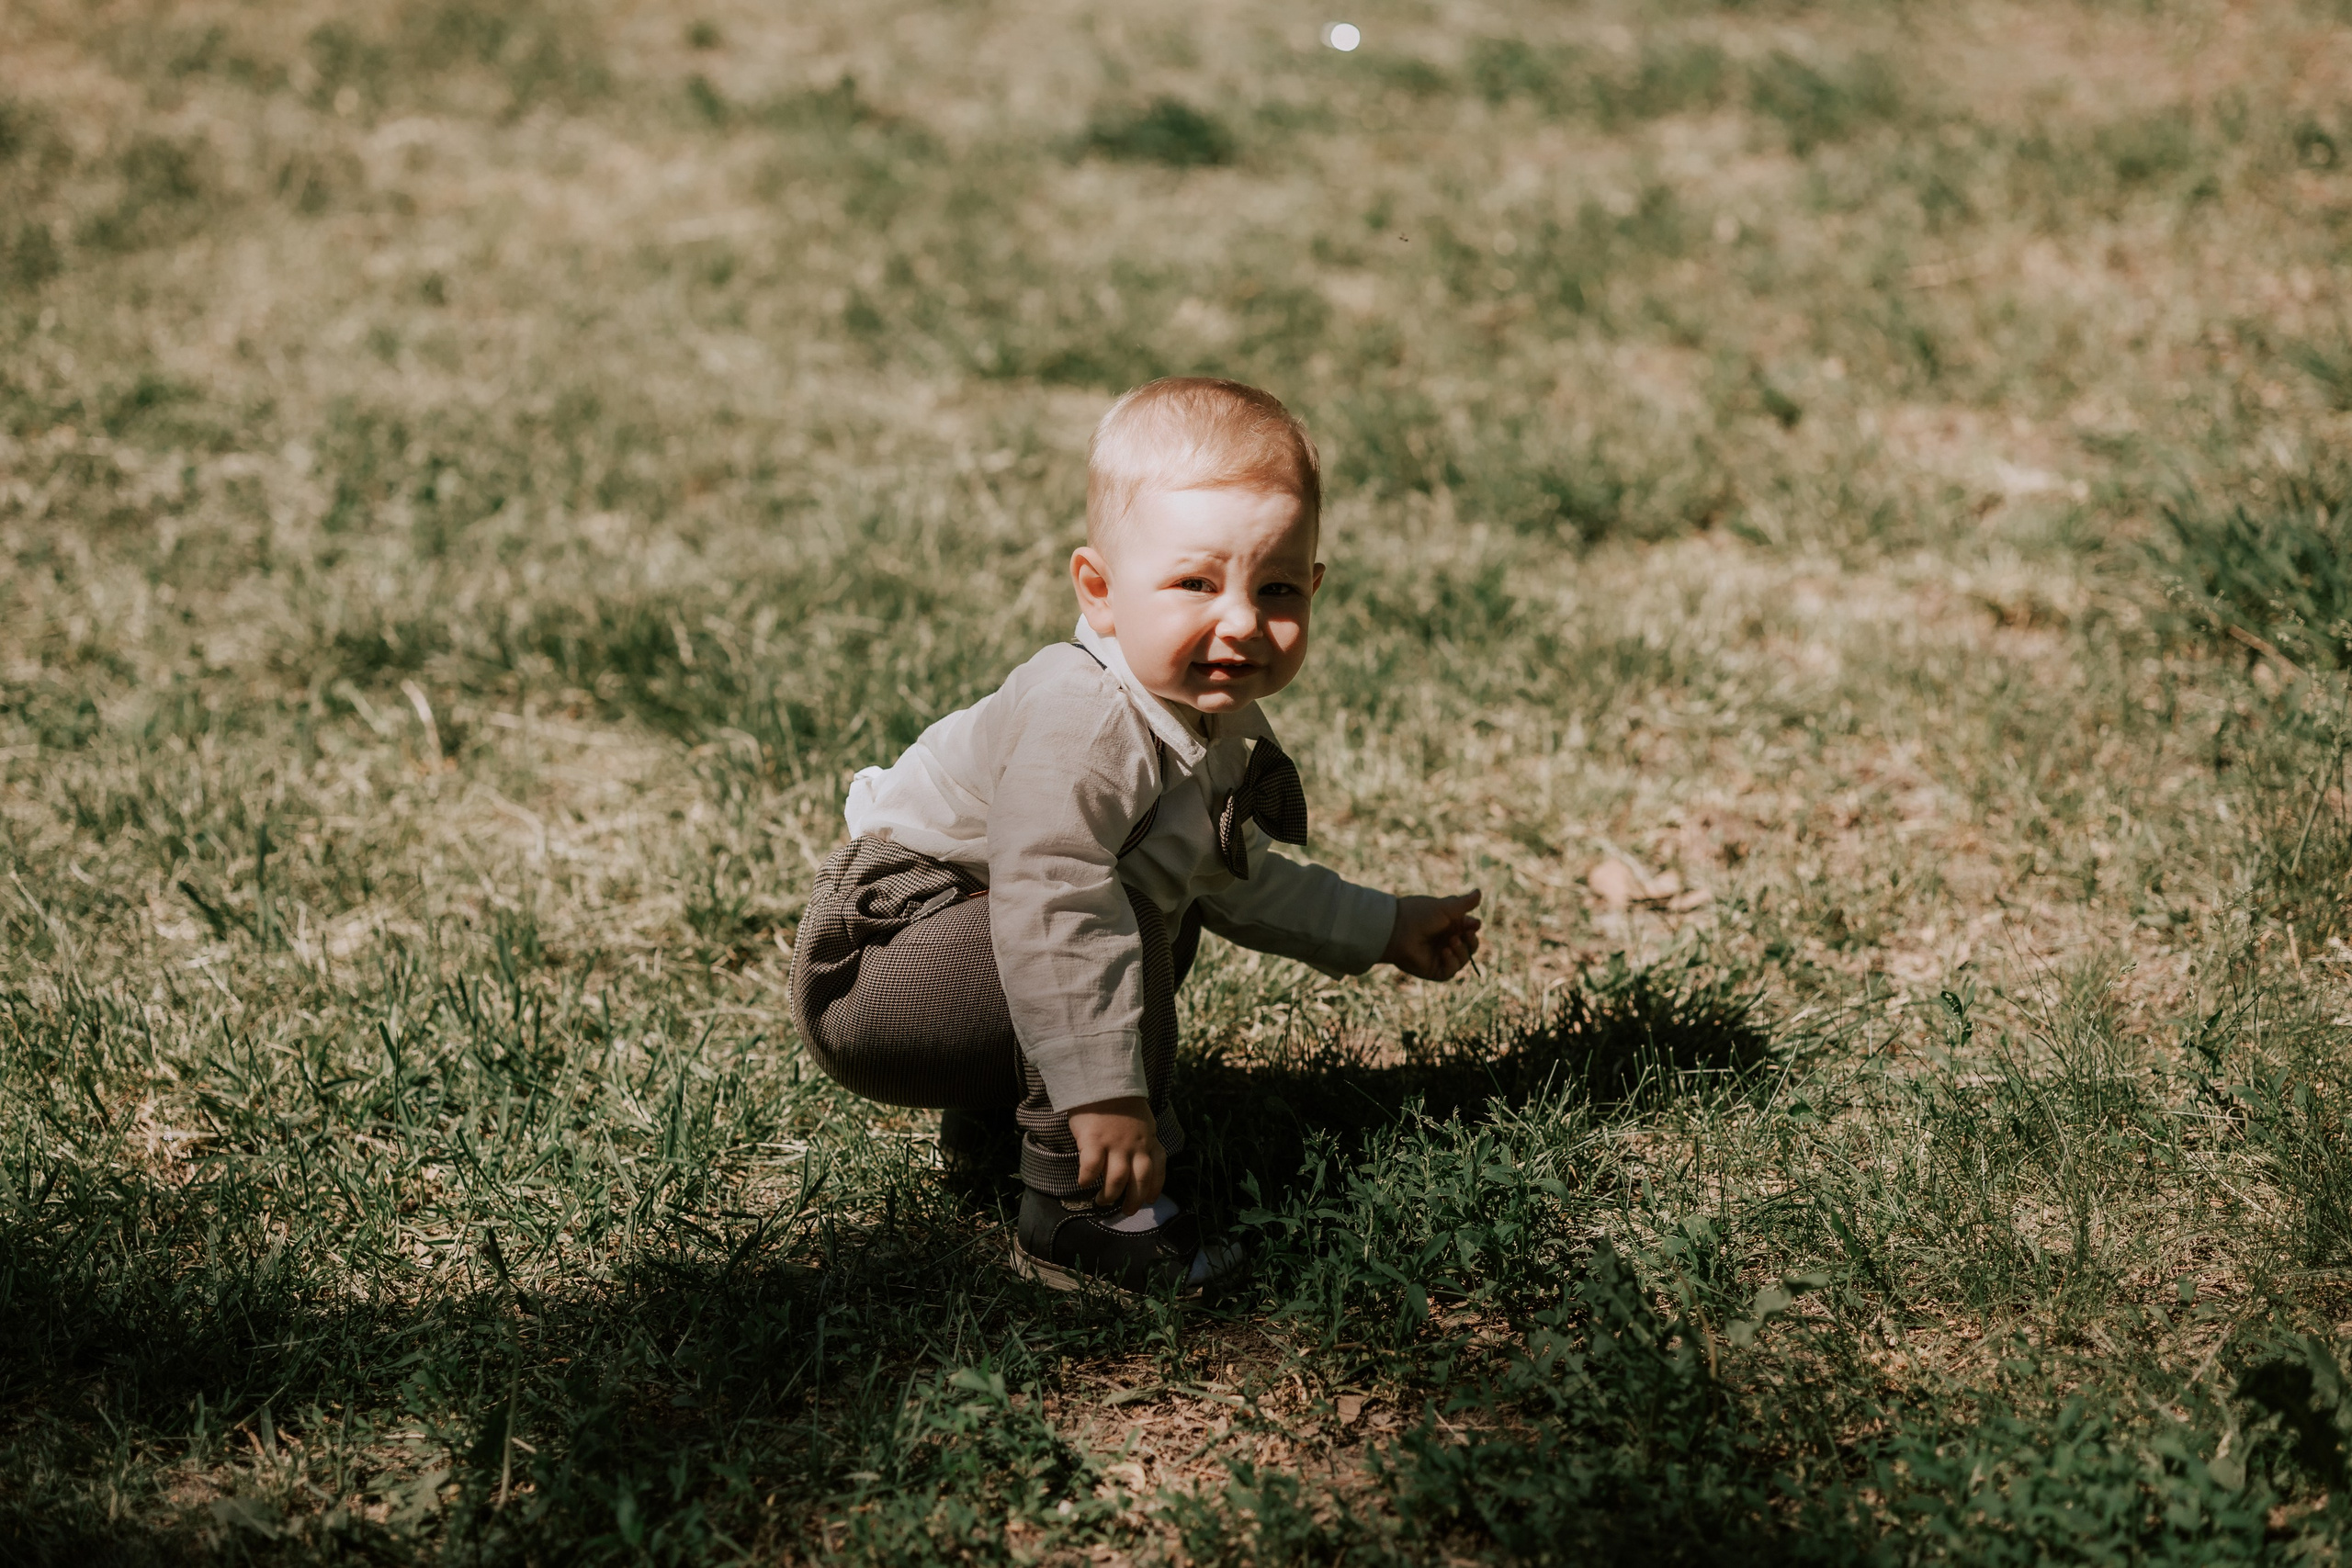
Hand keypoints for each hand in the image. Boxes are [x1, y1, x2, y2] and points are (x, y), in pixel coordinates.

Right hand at [1067, 1096, 1165, 1214]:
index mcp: (1148, 1138)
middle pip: (1139, 1181)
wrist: (1102, 1079)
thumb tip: (1139, 1159)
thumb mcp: (1142, 1119)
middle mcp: (1134, 1145)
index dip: (1155, 1187)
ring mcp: (1114, 1144)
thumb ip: (1143, 1138)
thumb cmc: (1119, 1100)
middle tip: (1126, 1210)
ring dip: (1109, 1196)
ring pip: (1117, 1180)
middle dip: (1134, 1201)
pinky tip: (1083, 1183)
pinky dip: (1087, 1180)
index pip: (1159, 1168)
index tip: (1150, 1200)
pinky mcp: (1093, 1141)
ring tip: (1101, 1201)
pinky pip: (1091, 1168)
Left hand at [1381, 889, 1482, 979]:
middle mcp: (1445, 942)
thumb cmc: (1419, 914)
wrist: (1397, 929)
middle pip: (1470, 946)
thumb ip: (1464, 903)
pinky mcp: (1434, 970)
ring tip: (1451, 941)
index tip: (1474, 924)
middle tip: (1467, 934)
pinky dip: (1452, 962)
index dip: (1473, 928)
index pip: (1469, 930)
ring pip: (1463, 959)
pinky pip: (1451, 971)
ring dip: (1462, 950)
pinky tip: (1445, 952)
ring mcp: (1440, 957)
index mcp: (1448, 926)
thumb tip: (1479, 892)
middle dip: (1472, 941)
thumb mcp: (1445, 907)